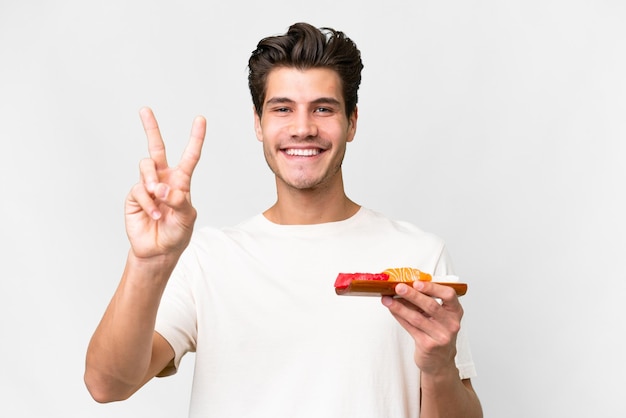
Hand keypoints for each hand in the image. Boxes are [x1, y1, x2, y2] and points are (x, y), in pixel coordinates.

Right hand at [125, 107, 205, 259]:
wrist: (159, 251)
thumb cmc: (177, 233)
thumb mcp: (186, 217)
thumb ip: (178, 201)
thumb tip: (161, 189)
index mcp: (181, 181)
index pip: (190, 156)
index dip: (195, 138)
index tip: (200, 119)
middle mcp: (163, 179)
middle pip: (156, 148)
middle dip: (151, 128)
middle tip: (145, 110)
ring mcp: (147, 186)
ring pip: (146, 166)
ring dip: (152, 179)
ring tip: (158, 195)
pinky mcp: (134, 196)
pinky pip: (139, 190)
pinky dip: (149, 203)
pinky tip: (155, 215)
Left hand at [382, 281, 462, 374]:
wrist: (440, 361)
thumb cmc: (438, 333)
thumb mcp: (439, 317)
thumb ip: (427, 301)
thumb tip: (405, 286)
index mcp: (455, 312)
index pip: (449, 295)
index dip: (433, 288)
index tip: (417, 283)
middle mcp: (451, 324)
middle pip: (431, 305)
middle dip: (412, 295)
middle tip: (398, 287)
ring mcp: (441, 336)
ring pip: (417, 317)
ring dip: (400, 306)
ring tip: (387, 299)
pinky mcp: (428, 345)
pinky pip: (410, 327)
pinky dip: (399, 317)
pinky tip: (392, 309)